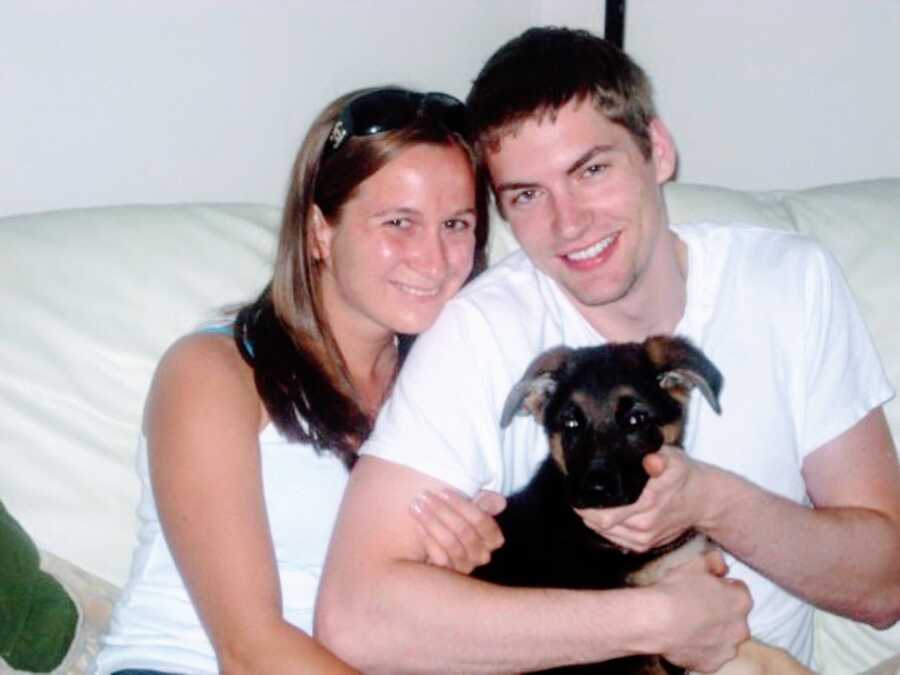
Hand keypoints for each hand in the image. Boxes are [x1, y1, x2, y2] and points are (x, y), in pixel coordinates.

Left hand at [410, 488, 505, 573]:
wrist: (437, 538)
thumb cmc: (456, 518)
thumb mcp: (471, 507)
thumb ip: (485, 503)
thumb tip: (499, 502)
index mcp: (492, 538)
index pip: (482, 521)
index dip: (462, 506)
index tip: (442, 492)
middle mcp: (482, 555)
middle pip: (464, 532)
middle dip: (442, 511)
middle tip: (424, 497)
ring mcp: (466, 566)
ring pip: (451, 545)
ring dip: (431, 523)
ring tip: (416, 508)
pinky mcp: (448, 574)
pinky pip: (439, 558)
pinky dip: (427, 540)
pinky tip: (417, 526)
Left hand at [575, 446, 713, 551]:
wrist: (704, 501)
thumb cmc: (684, 476)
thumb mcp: (672, 458)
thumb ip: (658, 458)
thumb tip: (651, 460)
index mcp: (648, 502)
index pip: (605, 514)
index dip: (585, 506)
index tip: (575, 493)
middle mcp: (645, 524)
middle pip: (601, 525)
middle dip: (585, 512)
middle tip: (578, 498)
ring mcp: (645, 538)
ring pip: (605, 533)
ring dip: (593, 520)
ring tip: (588, 504)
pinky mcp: (645, 545)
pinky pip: (615, 540)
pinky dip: (605, 529)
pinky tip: (603, 515)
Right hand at [654, 550, 752, 672]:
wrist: (657, 621)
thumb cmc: (676, 590)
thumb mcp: (695, 564)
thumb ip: (714, 560)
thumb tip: (721, 563)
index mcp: (741, 601)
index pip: (738, 590)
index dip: (721, 587)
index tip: (706, 587)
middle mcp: (741, 628)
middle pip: (734, 617)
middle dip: (721, 612)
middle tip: (697, 606)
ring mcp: (727, 649)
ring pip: (724, 638)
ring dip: (713, 632)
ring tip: (689, 624)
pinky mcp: (712, 664)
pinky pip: (710, 655)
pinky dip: (701, 649)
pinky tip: (685, 638)